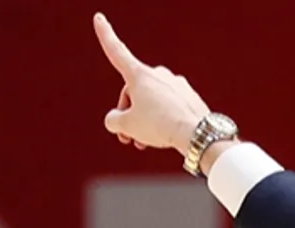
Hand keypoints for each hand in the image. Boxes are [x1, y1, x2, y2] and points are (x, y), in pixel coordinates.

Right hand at [91, 13, 210, 153]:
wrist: (196, 133)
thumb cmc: (160, 126)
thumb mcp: (127, 125)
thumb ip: (114, 120)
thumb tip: (116, 119)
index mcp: (139, 75)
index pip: (117, 52)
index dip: (105, 36)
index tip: (99, 18)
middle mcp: (158, 74)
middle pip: (133, 92)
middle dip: (128, 113)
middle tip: (127, 136)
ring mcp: (176, 84)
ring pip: (152, 102)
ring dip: (144, 121)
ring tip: (143, 142)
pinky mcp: (189, 96)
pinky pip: (169, 107)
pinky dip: (163, 120)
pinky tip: (164, 136)